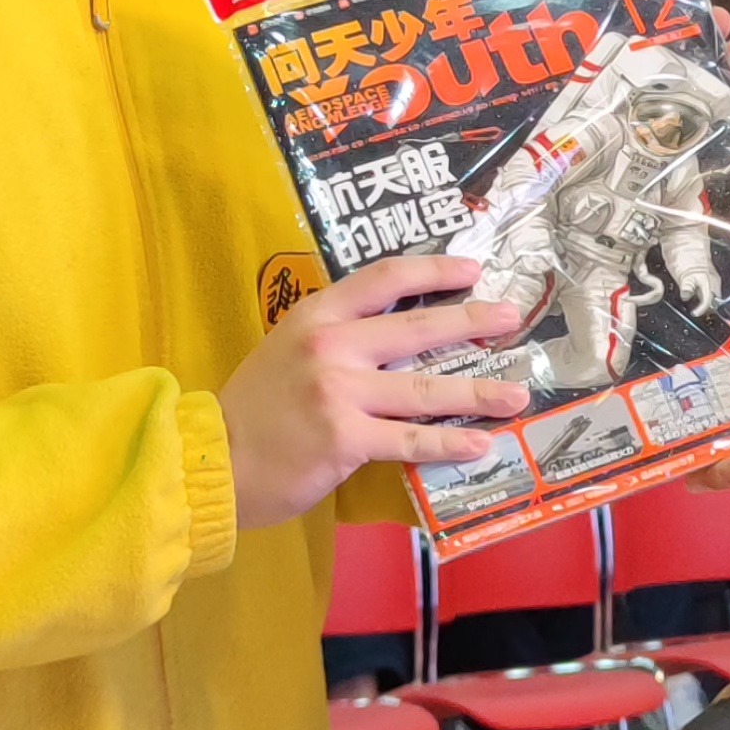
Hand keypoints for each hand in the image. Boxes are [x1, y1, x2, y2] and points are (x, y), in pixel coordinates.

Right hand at [220, 254, 535, 530]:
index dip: (433, 270)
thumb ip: (335, 335)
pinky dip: (447, 442)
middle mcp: (332, 346)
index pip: (385, 279)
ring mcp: (340, 392)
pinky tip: (478, 444)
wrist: (213, 460)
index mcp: (317, 315)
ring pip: (425, 388)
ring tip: (516, 396)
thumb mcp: (287, 349)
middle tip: (512, 319)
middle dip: (473, 322)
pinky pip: (410, 438)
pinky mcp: (346, 438)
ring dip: (478, 392)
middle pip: (418, 328)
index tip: (472, 270)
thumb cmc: (254, 409)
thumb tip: (395, 331)